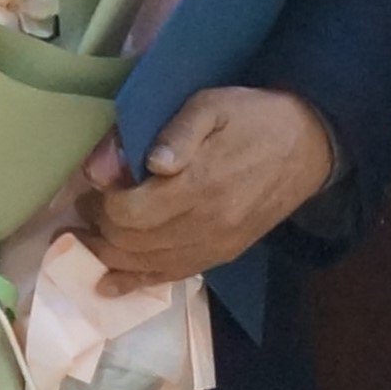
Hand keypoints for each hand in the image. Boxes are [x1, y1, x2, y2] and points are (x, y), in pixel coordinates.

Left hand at [68, 87, 339, 296]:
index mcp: (198, 185)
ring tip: (83, 239)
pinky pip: (170, 278)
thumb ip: (171, 133)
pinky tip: (107, 284)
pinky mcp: (220, 256)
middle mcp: (203, 225)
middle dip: (98, 228)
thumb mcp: (212, 105)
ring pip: (144, 265)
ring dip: (107, 256)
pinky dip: (133, 282)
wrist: (307, 146)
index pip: (128, 213)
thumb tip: (136, 164)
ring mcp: (212, 246)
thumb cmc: (253, 118)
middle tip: (85, 208)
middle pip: (130, 243)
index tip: (94, 184)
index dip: (101, 202)